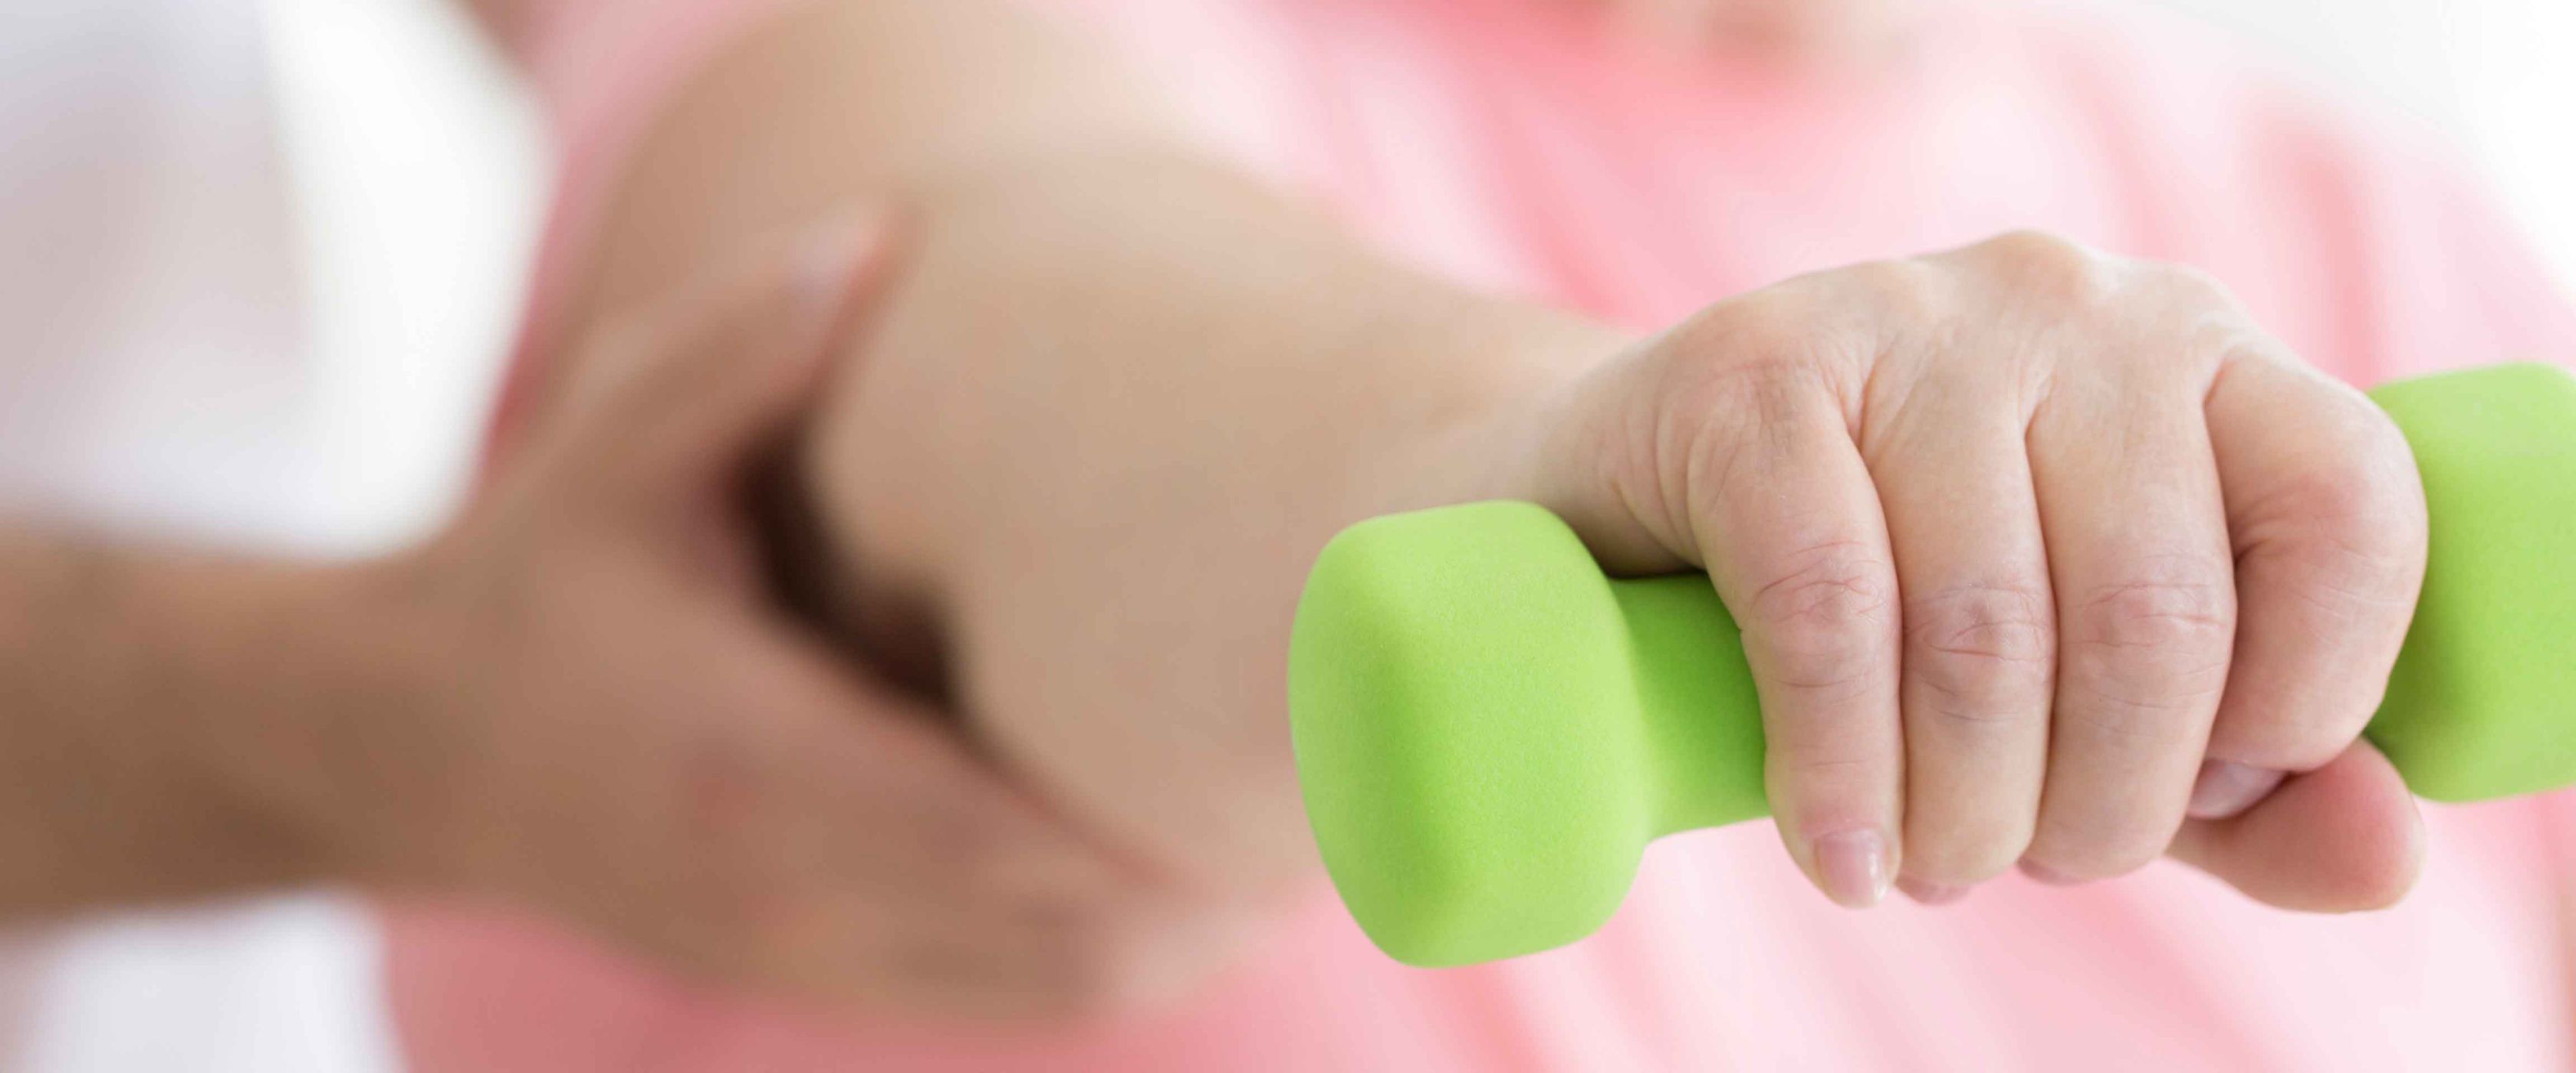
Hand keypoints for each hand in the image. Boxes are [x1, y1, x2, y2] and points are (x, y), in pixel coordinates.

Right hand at [321, 214, 1232, 1017]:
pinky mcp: (813, 973)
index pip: (1002, 844)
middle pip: (1061, 946)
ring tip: (1296, 838)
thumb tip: (875, 241)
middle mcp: (789, 885)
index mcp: (755, 758)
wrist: (409, 744)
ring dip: (1180, 936)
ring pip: (1046, 995)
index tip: (1291, 781)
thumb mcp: (615, 447)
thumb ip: (742, 353)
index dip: (1161, 843)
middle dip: (1213, 892)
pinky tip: (1189, 881)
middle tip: (1350, 793)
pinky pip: (1000, 1000)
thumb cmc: (539, 575)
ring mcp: (801, 950)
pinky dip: (1107, 957)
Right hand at [1488, 231, 2428, 908]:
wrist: (1617, 502)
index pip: (2342, 506)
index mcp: (2196, 351)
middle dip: (2096, 807)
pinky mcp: (1750, 368)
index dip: (2299, 701)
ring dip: (1960, 812)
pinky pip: (1830, 606)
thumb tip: (2387, 857)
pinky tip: (1838, 850)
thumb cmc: (1883, 605)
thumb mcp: (2087, 701)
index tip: (2195, 793)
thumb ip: (2244, 786)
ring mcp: (1903, 314)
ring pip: (1987, 623)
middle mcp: (2070, 301)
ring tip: (1920, 866)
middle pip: (2153, 608)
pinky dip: (1839, 768)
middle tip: (2016, 862)